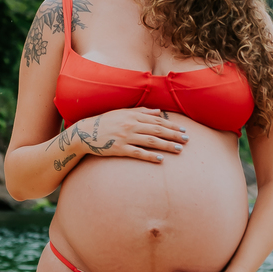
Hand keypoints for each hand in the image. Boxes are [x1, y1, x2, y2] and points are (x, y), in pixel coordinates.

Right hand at [53, 109, 187, 174]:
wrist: (85, 133)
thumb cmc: (105, 122)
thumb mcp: (122, 112)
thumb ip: (141, 112)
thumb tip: (159, 112)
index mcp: (132, 115)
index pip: (157, 120)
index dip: (171, 125)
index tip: (183, 129)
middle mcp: (131, 125)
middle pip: (157, 130)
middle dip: (174, 135)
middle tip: (187, 140)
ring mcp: (125, 137)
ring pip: (151, 141)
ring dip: (166, 145)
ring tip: (179, 150)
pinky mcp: (120, 149)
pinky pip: (138, 153)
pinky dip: (150, 156)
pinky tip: (160, 160)